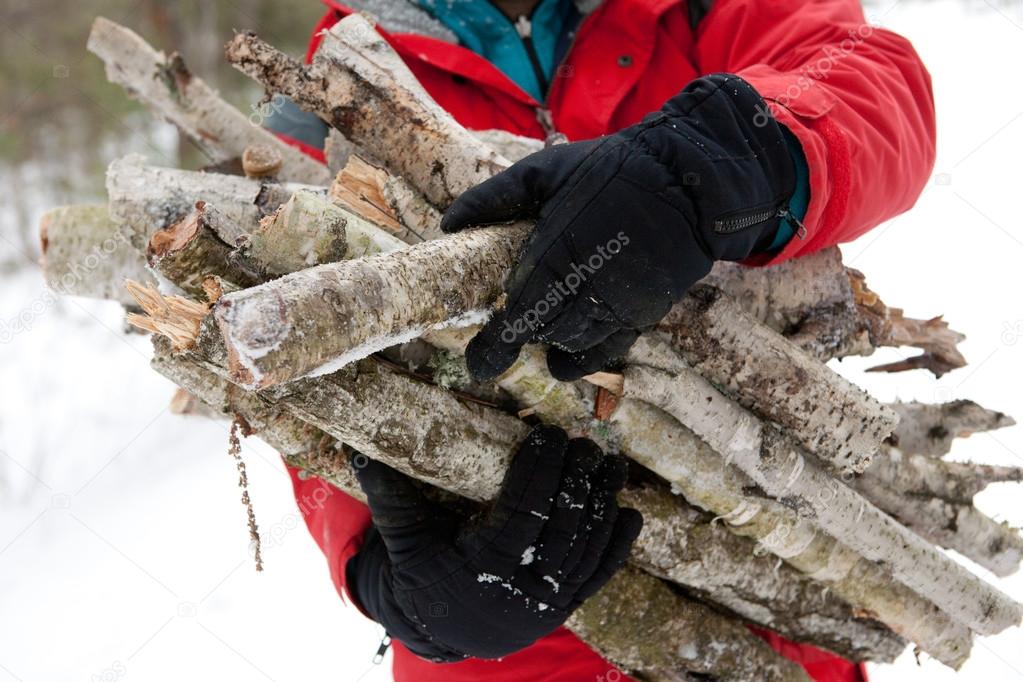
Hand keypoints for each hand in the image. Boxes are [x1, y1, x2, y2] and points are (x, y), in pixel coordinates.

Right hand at [345, 425, 642, 660]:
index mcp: (483, 567)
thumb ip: (389, 496)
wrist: (445, 631)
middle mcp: (521, 588)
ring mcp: (548, 601)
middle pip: (562, 528)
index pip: (523, 512)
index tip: (549, 434)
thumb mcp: (403, 540)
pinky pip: (597, 576)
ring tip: (614, 465)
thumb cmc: (423, 576)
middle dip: (577, 483)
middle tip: (586, 444)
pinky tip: (630, 514)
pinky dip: (616, 547)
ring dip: (603, 505)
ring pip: (585, 549)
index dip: (539, 471)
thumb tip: (357, 449)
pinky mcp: (565, 607)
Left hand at [441, 74, 796, 380]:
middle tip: (502, 330)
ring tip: (539, 322)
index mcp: (556, 251)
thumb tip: (448, 224)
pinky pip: (606, 350)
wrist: (689, 181)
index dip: (495, 345)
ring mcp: (617, 304)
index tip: (479, 362)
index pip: (517, 313)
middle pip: (541, 330)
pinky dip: (579, 358)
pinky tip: (562, 356)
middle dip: (519, 335)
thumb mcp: (546, 170)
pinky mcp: (642, 313)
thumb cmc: (611, 169)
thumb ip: (495, 197)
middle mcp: (586, 286)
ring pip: (571, 341)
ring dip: (549, 338)